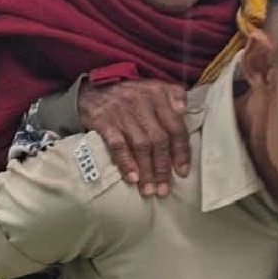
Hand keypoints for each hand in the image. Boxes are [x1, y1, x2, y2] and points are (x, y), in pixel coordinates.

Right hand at [77, 79, 189, 197]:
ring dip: (147, 170)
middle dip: (163, 167)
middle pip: (158, 139)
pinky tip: (132, 178)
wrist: (92, 92)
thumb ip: (173, 95)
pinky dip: (126, 163)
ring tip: (149, 190)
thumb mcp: (153, 87)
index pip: (175, 126)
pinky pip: (118, 145)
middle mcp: (141, 101)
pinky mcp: (104, 121)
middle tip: (164, 189)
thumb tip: (185, 110)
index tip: (182, 172)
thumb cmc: (129, 96)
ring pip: (140, 145)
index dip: (181, 151)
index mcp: (157, 93)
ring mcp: (122, 112)